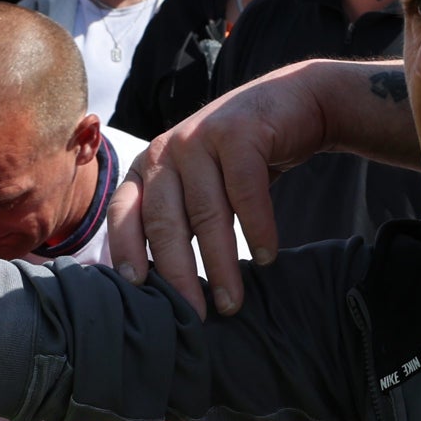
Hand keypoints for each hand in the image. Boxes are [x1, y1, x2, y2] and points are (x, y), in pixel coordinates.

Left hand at [106, 69, 330, 313]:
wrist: (296, 105)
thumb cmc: (246, 158)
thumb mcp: (202, 184)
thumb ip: (180, 218)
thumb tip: (161, 285)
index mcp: (149, 166)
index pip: (123, 213)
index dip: (126, 250)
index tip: (138, 289)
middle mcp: (166, 149)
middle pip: (164, 221)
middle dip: (177, 274)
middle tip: (193, 315)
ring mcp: (201, 137)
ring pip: (206, 213)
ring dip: (220, 264)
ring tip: (232, 302)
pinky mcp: (239, 133)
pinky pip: (245, 193)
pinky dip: (258, 230)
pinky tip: (267, 257)